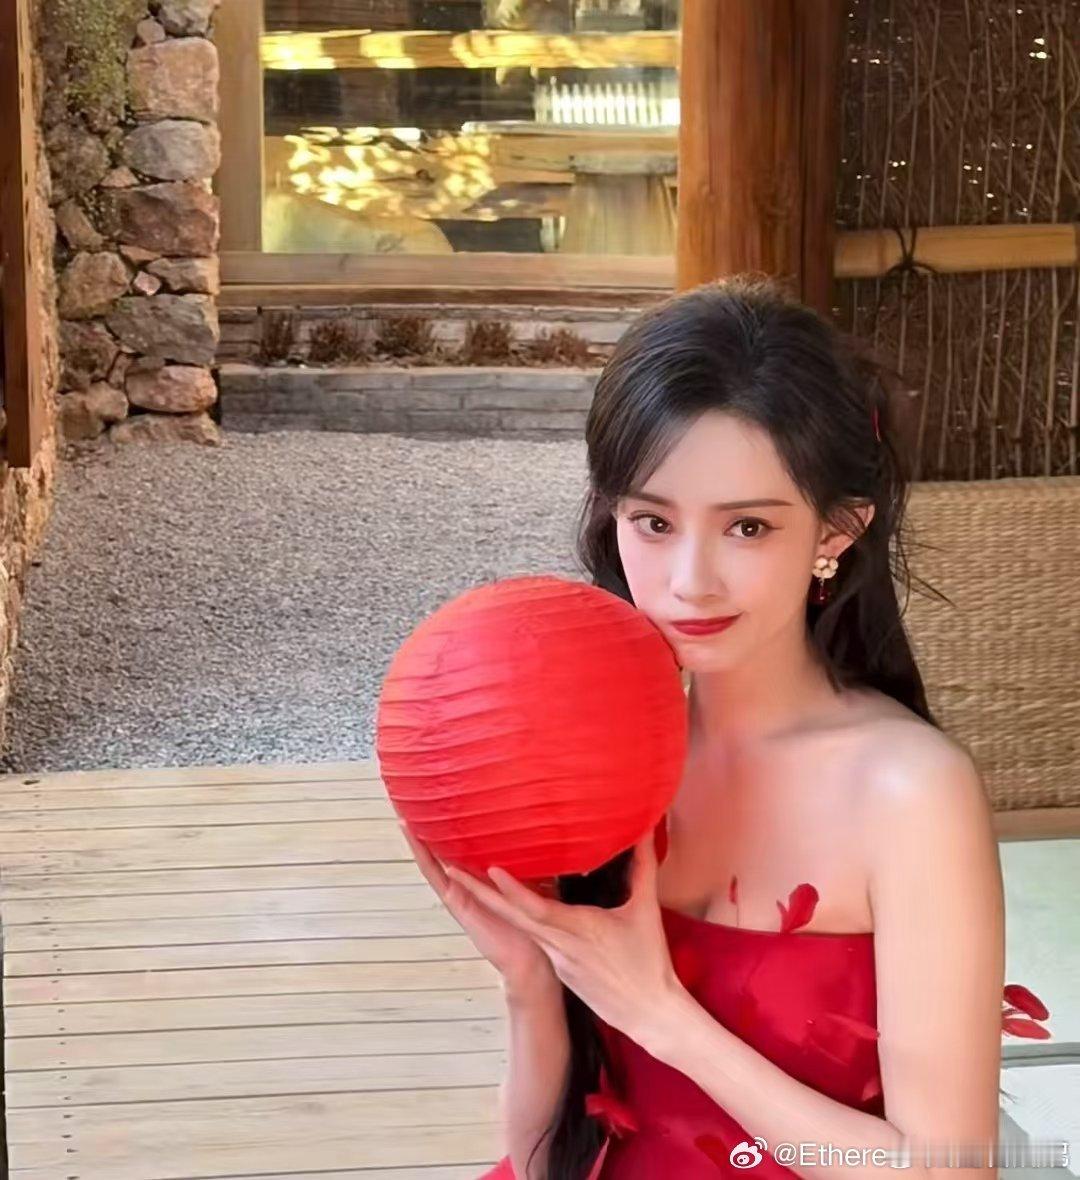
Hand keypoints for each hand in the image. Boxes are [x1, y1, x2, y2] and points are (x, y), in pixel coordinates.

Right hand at [399, 820, 557, 996]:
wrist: (530, 959)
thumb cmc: (534, 924)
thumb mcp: (533, 882)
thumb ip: (531, 861)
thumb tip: (546, 833)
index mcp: (482, 880)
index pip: (461, 849)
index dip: (448, 830)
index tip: (439, 807)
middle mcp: (466, 886)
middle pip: (440, 854)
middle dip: (424, 833)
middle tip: (410, 808)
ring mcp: (459, 895)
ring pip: (432, 864)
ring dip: (417, 844)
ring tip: (404, 821)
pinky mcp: (458, 905)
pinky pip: (438, 879)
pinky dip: (426, 861)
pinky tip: (419, 844)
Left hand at [443, 829, 688, 1046]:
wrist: (648, 1014)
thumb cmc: (648, 962)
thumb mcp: (646, 911)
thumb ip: (642, 868)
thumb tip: (644, 830)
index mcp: (575, 931)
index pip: (535, 909)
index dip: (511, 889)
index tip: (490, 868)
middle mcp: (557, 946)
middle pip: (511, 916)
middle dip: (479, 892)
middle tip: (449, 868)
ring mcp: (556, 959)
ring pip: (520, 926)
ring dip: (494, 903)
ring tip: (470, 877)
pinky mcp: (560, 968)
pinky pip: (534, 937)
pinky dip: (518, 918)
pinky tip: (511, 904)